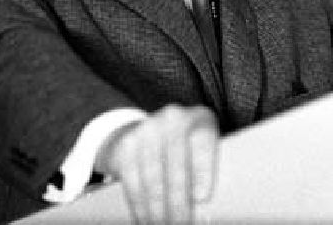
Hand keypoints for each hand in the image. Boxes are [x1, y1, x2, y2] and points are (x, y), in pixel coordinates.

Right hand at [94, 104, 219, 222]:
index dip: (203, 170)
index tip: (202, 198)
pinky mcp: (128, 145)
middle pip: (177, 166)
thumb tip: (202, 206)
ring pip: (153, 179)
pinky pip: (133, 182)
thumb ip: (205, 171)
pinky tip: (145, 219)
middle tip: (182, 224)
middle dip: (179, 203)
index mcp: (200, 119)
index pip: (203, 143)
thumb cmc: (185, 150)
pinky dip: (139, 206)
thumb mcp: (200, 151)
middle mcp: (174, 118)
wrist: (146, 132)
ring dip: (158, 210)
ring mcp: (148, 129)